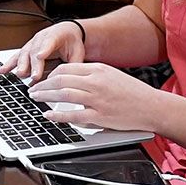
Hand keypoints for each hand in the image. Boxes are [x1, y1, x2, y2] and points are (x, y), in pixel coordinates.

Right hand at [0, 20, 84, 82]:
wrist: (66, 31)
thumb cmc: (72, 40)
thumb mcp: (78, 52)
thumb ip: (73, 64)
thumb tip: (69, 78)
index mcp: (56, 35)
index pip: (49, 42)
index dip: (44, 49)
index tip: (40, 56)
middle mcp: (41, 38)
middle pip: (34, 51)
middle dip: (33, 64)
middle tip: (33, 76)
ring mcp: (32, 43)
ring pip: (24, 54)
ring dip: (20, 65)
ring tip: (19, 74)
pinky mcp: (27, 50)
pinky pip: (16, 57)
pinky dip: (8, 64)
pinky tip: (0, 71)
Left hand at [26, 61, 168, 133]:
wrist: (152, 106)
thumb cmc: (133, 93)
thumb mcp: (111, 75)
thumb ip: (92, 76)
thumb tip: (71, 80)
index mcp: (98, 69)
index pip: (66, 68)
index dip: (50, 74)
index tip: (42, 79)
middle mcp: (96, 82)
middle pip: (60, 79)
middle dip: (42, 84)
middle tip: (33, 89)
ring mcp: (97, 99)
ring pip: (63, 94)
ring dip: (45, 96)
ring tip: (36, 98)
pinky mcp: (100, 116)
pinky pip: (73, 115)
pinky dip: (58, 115)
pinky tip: (49, 115)